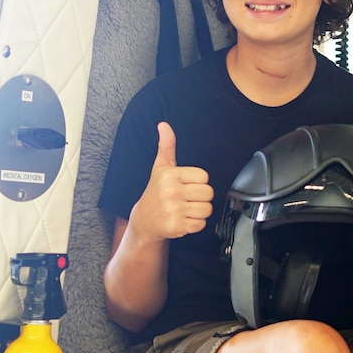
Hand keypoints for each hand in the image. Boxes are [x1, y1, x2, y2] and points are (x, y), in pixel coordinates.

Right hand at [128, 122, 213, 241]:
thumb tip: (164, 125)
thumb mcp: (161, 167)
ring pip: (207, 209)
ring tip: (185, 209)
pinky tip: (183, 220)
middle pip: (208, 193)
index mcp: (170, 175)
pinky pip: (201, 224)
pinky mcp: (177, 226)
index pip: (204, 177)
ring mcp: (173, 210)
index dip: (197, 182)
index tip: (185, 185)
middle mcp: (171, 191)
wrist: (145, 220)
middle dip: (200, 197)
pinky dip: (195, 224)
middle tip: (186, 199)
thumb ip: (167, 146)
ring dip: (199, 212)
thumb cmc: (156, 192)